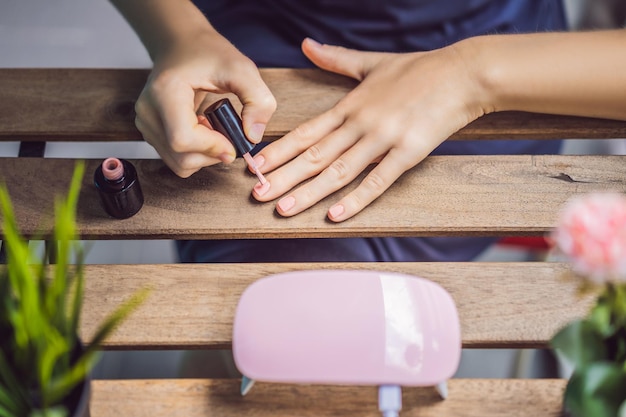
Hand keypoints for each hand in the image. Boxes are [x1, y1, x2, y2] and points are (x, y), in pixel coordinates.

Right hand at [134, 30, 275, 177]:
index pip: (182, 139)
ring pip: (178, 164)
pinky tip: (203, 132)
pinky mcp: (149, 132)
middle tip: (228, 134)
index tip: (233, 141)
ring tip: (215, 129)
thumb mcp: (242, 70)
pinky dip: (196, 154)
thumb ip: (258, 101)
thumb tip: (253, 136)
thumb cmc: (209, 54)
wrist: (182, 45)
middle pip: (181, 157)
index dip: (212, 148)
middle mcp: (148, 110)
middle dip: (213, 155)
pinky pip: (176, 159)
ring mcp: (145, 123)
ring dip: (205, 156)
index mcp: (165, 92)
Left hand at [251, 38, 485, 220]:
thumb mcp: (372, 63)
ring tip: (283, 209)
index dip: (278, 150)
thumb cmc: (419, 69)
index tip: (255, 165)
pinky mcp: (408, 152)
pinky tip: (334, 215)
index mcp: (350, 105)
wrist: (463, 73)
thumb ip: (336, 58)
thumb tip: (307, 45)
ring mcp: (383, 138)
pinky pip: (378, 180)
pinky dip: (355, 199)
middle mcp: (360, 123)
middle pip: (314, 156)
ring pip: (338, 171)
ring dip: (308, 193)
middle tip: (256, 195)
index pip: (306, 132)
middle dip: (282, 177)